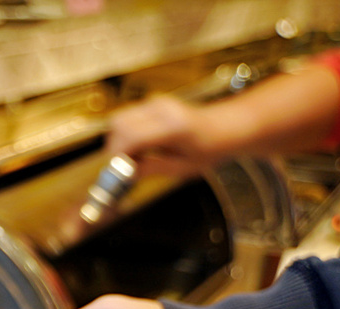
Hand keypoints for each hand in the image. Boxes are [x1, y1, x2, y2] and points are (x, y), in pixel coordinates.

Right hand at [107, 95, 224, 179]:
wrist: (225, 126)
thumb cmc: (209, 148)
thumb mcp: (182, 168)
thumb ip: (150, 169)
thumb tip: (125, 174)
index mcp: (173, 127)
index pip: (130, 136)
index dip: (117, 155)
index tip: (118, 170)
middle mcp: (162, 109)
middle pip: (118, 123)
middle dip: (114, 146)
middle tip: (123, 164)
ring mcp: (156, 102)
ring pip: (119, 119)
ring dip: (119, 139)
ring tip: (133, 156)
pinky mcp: (153, 102)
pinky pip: (128, 117)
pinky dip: (126, 133)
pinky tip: (139, 147)